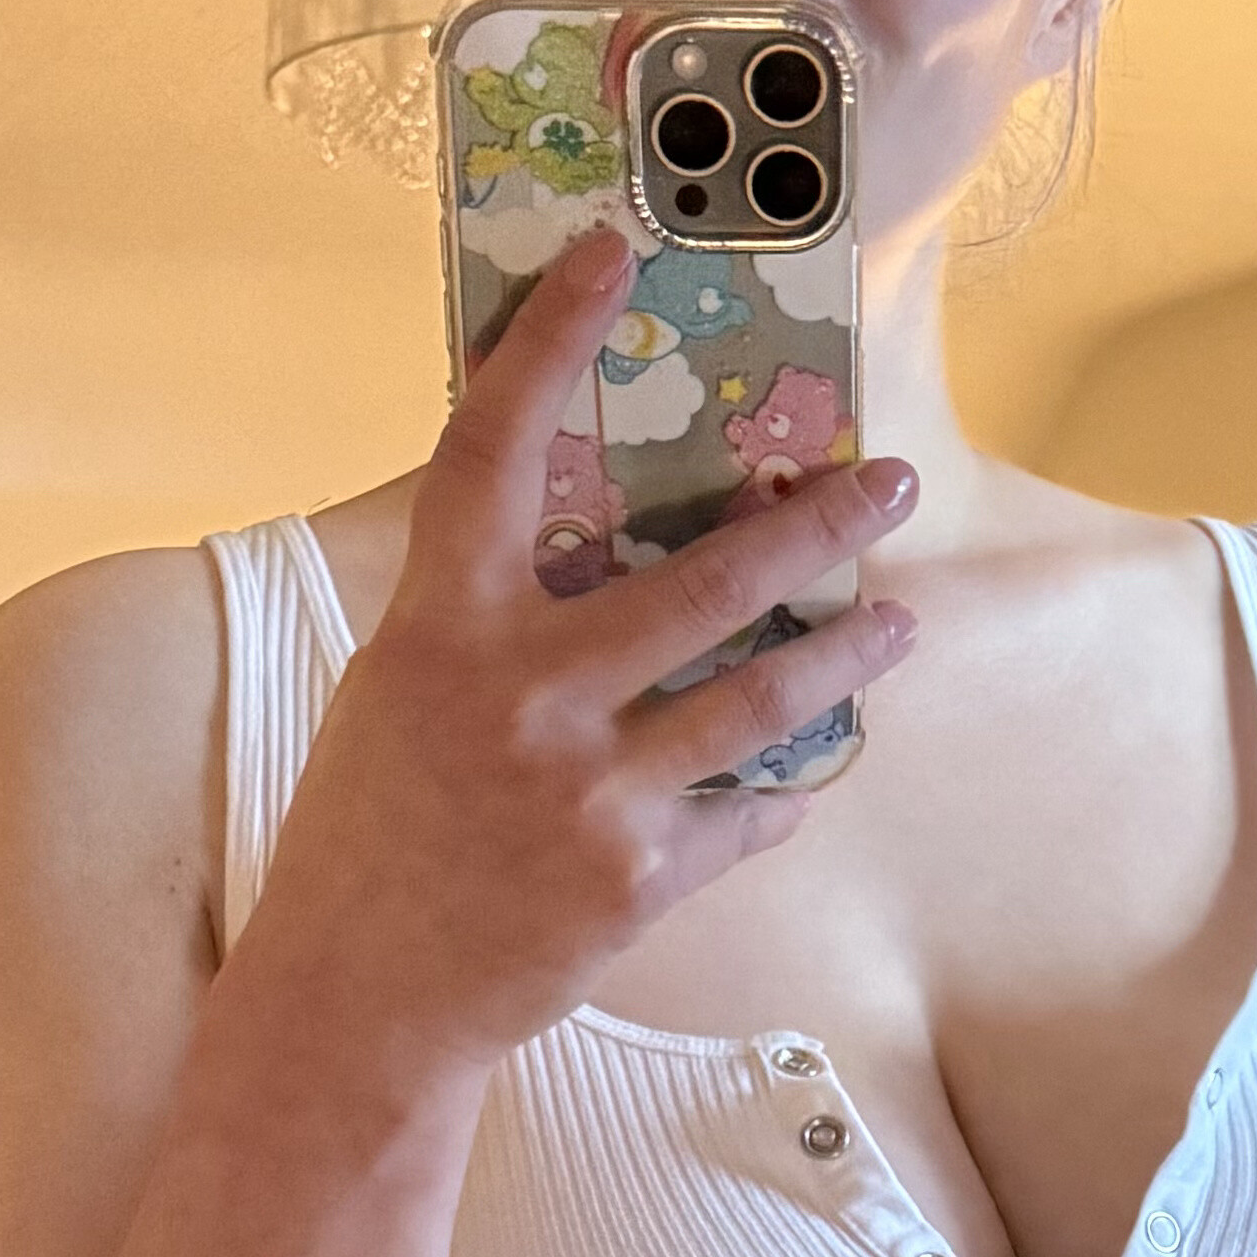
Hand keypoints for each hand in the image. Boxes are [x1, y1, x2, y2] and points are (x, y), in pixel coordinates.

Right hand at [245, 222, 918, 1079]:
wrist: (356, 1001)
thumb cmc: (371, 834)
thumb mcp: (400, 694)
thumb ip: (488, 619)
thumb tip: (591, 543)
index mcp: (442, 625)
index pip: (491, 448)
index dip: (547, 341)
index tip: (610, 254)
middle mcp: (522, 694)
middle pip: (706, 577)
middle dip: (818, 522)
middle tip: (888, 481)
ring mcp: (588, 790)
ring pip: (762, 697)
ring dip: (846, 654)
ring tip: (899, 625)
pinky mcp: (636, 879)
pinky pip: (744, 816)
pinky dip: (777, 796)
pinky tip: (804, 779)